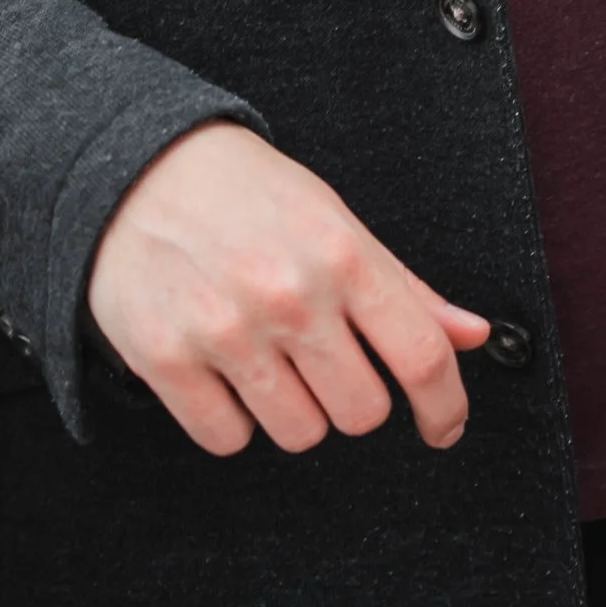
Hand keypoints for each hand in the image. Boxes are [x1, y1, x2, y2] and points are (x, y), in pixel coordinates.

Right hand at [87, 121, 491, 458]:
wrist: (133, 167)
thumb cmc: (243, 192)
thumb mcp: (333, 219)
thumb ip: (402, 286)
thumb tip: (472, 335)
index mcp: (341, 253)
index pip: (421, 356)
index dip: (446, 407)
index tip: (442, 427)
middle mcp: (289, 294)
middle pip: (361, 413)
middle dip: (350, 395)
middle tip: (319, 356)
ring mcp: (226, 330)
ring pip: (299, 433)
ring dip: (290, 407)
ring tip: (264, 352)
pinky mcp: (167, 359)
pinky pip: (228, 439)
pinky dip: (229, 417)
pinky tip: (221, 367)